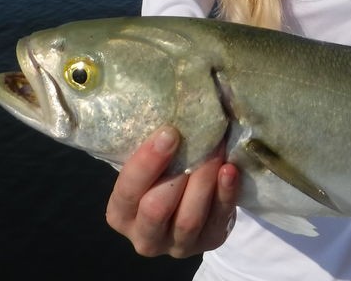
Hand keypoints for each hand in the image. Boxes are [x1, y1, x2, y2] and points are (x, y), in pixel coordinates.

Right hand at [105, 125, 239, 257]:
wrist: (190, 200)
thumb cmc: (163, 172)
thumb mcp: (150, 165)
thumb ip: (152, 148)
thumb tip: (171, 105)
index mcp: (121, 213)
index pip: (127, 191)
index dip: (147, 163)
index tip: (169, 133)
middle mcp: (144, 236)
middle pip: (155, 210)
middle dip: (176, 175)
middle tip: (196, 141)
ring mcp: (178, 245)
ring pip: (189, 219)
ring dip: (203, 181)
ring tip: (216, 150)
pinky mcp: (209, 242)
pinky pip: (219, 219)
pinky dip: (226, 193)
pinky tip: (229, 170)